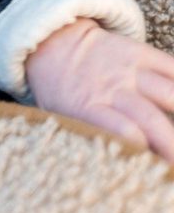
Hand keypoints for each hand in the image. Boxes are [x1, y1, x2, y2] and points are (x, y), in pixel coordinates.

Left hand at [26, 17, 173, 162]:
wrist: (52, 44)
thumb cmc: (57, 90)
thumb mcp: (58, 116)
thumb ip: (82, 137)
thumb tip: (99, 168)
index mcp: (86, 108)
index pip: (121, 130)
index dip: (141, 149)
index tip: (153, 168)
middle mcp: (109, 89)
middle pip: (150, 119)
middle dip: (171, 144)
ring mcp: (126, 70)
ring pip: (167, 92)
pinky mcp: (137, 52)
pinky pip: (169, 66)